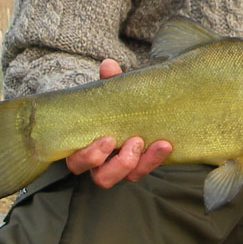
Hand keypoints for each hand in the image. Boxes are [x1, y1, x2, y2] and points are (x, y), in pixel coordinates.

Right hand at [64, 58, 172, 187]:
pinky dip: (154, 159)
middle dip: (117, 164)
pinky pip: (143, 171)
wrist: (137, 111)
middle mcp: (100, 164)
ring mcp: (120, 168)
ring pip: (127, 179)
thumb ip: (110, 82)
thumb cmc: (114, 106)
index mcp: (84, 146)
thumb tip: (109, 65)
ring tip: (151, 142)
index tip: (108, 138)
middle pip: (102, 178)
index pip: (77, 161)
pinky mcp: (139, 168)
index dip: (90, 155)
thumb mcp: (111, 94)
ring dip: (137, 163)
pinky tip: (165, 144)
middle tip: (134, 142)